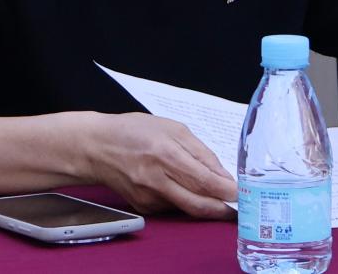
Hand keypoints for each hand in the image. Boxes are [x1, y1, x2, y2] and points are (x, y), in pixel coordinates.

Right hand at [83, 113, 236, 218]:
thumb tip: (221, 174)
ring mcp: (148, 196)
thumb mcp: (172, 128)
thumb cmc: (134, 131)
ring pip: (186, 208)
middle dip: (222, 208)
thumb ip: (199, 151)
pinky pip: (172, 206)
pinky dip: (185, 199)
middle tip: (237, 208)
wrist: (97, 147)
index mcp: (165, 153)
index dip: (226, 190)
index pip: (203, 180)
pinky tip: (185, 189)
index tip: (240, 192)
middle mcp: (156, 179)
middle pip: (198, 203)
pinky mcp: (143, 206)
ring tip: (217, 196)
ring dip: (205, 205)